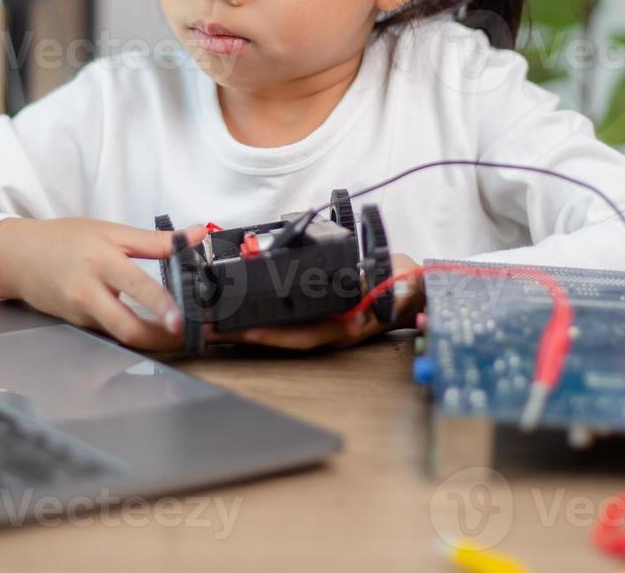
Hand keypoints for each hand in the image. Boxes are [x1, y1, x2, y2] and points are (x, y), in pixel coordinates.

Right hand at [0, 217, 206, 351]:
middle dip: (161, 339)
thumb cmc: (65, 239)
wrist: (17, 257)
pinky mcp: (79, 326)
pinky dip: (134, 335)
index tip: (180, 320)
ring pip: (121, 336)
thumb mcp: (110, 231)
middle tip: (189, 337)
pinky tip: (153, 332)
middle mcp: (89, 293)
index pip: (137, 286)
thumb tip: (197, 234)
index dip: (161, 306)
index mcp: (101, 262)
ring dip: (152, 340)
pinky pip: (111, 334)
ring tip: (180, 337)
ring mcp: (82, 315)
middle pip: (127, 328)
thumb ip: (156, 240)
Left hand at [210, 253, 424, 350]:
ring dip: (249, 328)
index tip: (243, 333)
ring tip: (216, 324)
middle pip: (282, 337)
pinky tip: (239, 313)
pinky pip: (286, 319)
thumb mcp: (396, 286)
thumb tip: (367, 305)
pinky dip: (262, 317)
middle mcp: (329, 331)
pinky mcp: (318, 314)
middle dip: (247, 336)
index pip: (302, 336)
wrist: (411, 290)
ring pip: (280, 330)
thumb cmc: (403, 287)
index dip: (272, 336)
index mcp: (344, 327)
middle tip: (213, 332)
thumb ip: (383, 293)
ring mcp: (323, 324)